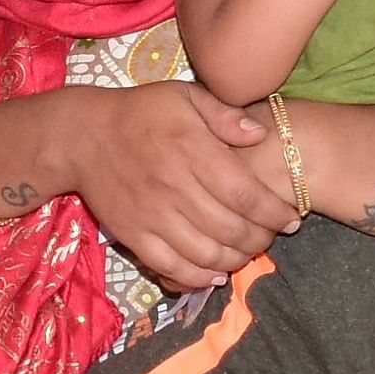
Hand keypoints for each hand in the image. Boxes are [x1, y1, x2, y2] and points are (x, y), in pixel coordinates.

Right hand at [63, 82, 290, 291]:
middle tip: (271, 236)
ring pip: (207, 254)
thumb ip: (225, 115)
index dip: (274, 213)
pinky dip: (200, 277)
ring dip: (235, 260)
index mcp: (192, 151)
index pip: (245, 194)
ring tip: (247, 252)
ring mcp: (152, 216)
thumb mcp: (184, 96)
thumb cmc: (140, 112)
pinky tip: (215, 272)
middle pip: (231, 229)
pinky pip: (173, 267)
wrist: (83, 136)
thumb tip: (260, 135)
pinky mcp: (133, 235)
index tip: (291, 218)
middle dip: (261, 239)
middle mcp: (175, 187)